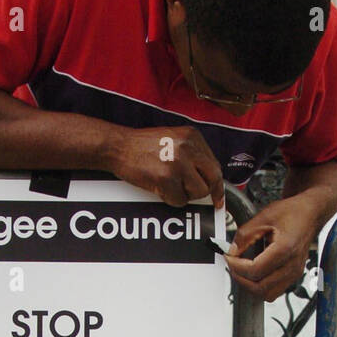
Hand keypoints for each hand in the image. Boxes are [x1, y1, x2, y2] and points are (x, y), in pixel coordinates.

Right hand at [109, 126, 224, 207]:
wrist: (117, 146)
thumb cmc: (142, 146)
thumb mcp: (173, 140)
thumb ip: (192, 154)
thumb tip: (209, 178)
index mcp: (192, 136)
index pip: (215, 164)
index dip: (216, 183)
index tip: (218, 197)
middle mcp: (188, 147)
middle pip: (213, 178)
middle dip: (208, 192)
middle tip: (198, 197)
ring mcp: (177, 162)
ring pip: (198, 192)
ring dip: (185, 195)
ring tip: (169, 185)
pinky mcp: (166, 178)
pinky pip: (180, 200)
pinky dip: (170, 199)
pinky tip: (159, 188)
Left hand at [226, 196, 324, 301]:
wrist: (310, 214)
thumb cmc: (292, 213)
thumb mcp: (264, 217)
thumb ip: (245, 235)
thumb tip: (232, 251)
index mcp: (285, 249)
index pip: (255, 270)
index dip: (236, 266)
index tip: (229, 258)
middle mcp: (292, 265)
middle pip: (260, 287)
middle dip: (241, 279)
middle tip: (232, 266)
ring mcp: (295, 273)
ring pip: (268, 294)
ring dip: (251, 286)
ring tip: (242, 271)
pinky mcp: (294, 276)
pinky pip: (275, 291)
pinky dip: (261, 286)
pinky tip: (254, 273)